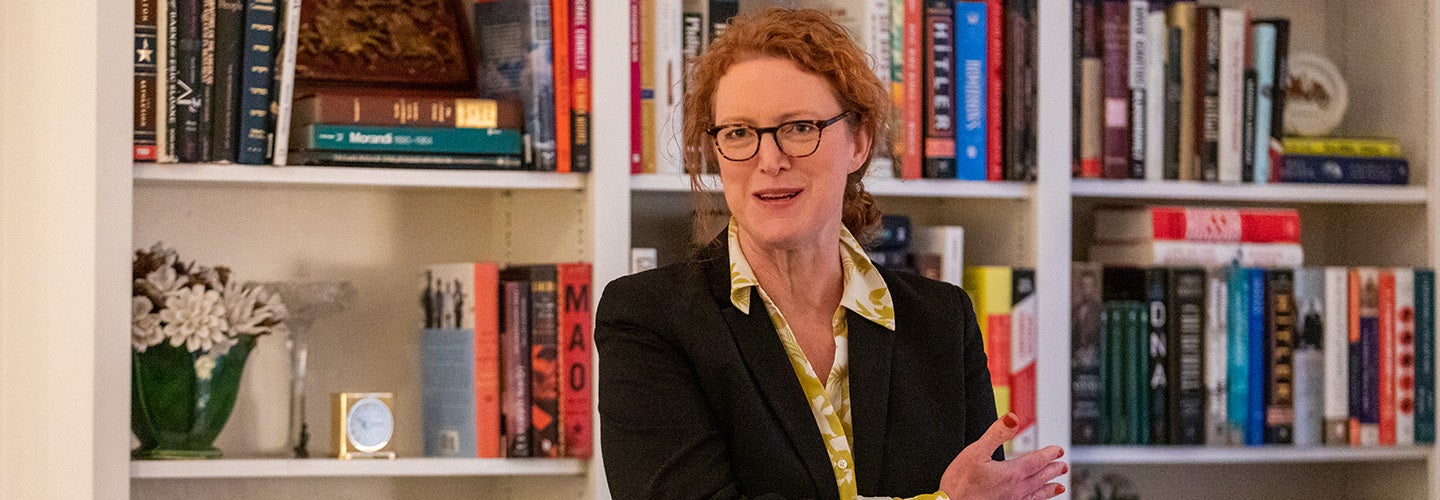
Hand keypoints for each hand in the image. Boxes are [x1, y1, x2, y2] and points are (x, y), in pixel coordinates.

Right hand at [938, 413, 1067, 499]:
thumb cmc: (960, 483)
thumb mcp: (975, 452)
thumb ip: (996, 434)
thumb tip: (1012, 418)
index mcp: (1012, 473)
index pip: (1036, 461)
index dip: (1049, 454)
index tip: (1058, 450)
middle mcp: (1016, 489)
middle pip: (1040, 478)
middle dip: (1052, 470)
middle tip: (1063, 465)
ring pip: (1036, 494)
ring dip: (1048, 489)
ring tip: (1059, 487)